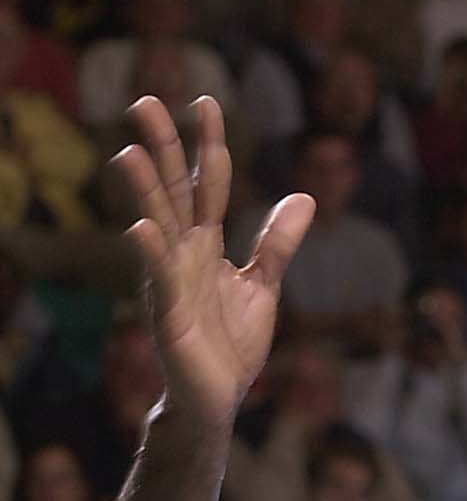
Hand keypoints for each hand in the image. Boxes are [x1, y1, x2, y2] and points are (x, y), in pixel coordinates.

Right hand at [114, 96, 314, 430]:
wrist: (218, 398)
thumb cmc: (231, 344)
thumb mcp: (264, 286)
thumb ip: (277, 244)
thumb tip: (304, 196)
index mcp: (206, 244)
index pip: (209, 183)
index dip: (208, 144)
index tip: (205, 102)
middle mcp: (183, 254)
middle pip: (173, 192)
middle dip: (161, 149)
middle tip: (144, 102)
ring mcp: (172, 281)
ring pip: (157, 227)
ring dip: (144, 192)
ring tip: (129, 154)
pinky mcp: (169, 315)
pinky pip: (159, 280)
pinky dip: (150, 254)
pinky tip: (140, 229)